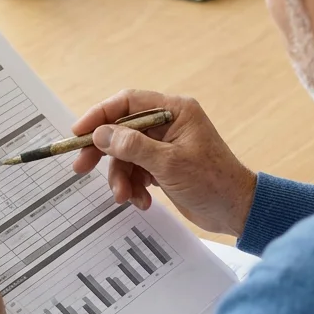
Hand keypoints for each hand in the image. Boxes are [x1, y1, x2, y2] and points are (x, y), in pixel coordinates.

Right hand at [70, 89, 256, 236]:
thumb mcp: (169, 163)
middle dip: (103, 151)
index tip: (78, 132)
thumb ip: (133, 147)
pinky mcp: (163, 165)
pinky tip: (142, 201)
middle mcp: (168, 123)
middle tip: (81, 168)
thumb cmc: (213, 182)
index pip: (127, 102)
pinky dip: (133, 186)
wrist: (235, 210)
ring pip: (125, 154)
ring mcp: (164, 145)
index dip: (99, 115)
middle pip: (121, 129)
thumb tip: (100, 134)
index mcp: (174, 110)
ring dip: (121, 177)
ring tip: (126, 197)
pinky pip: (135, 170)